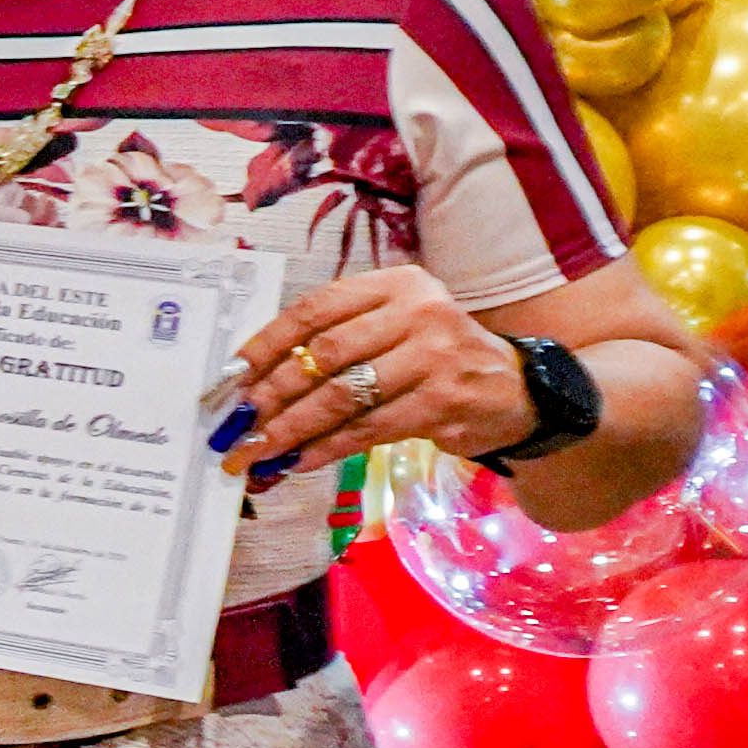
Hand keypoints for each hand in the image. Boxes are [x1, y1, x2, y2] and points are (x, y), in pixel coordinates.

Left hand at [224, 266, 521, 482]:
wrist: (517, 390)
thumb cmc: (436, 358)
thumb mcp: (395, 329)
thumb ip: (338, 340)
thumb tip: (254, 380)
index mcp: (397, 285)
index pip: (316, 308)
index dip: (266, 343)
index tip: (230, 376)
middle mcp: (418, 313)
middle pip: (325, 354)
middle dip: (271, 393)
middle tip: (235, 424)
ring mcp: (435, 357)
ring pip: (342, 397)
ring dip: (290, 428)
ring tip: (255, 451)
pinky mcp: (443, 402)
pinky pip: (367, 429)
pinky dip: (325, 448)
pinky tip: (296, 461)